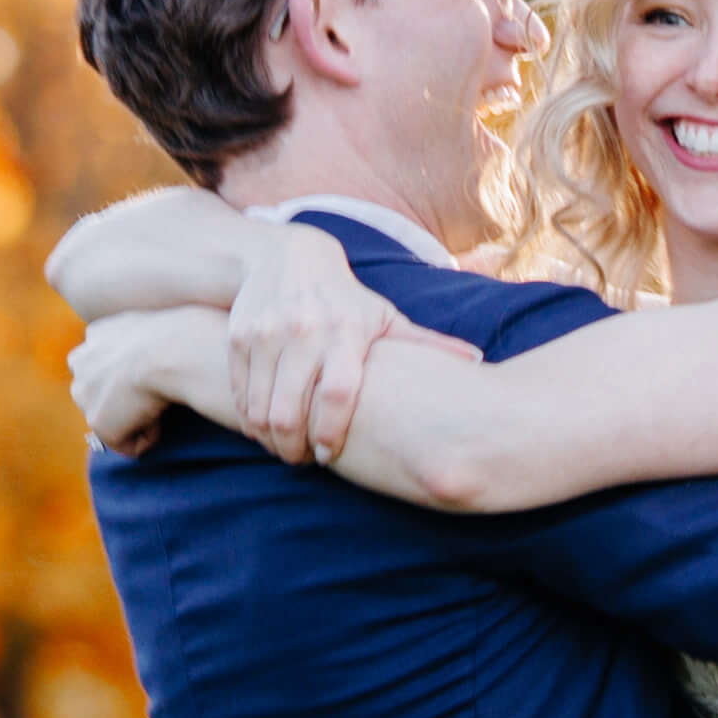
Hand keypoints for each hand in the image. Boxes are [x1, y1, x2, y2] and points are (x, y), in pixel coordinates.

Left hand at [71, 309, 221, 456]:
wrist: (172, 350)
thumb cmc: (177, 338)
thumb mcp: (155, 329)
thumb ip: (140, 344)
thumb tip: (150, 361)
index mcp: (97, 334)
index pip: (105, 365)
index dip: (130, 378)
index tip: (153, 376)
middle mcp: (80, 362)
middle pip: (102, 397)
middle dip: (126, 402)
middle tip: (155, 391)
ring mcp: (84, 394)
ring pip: (114, 420)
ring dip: (137, 417)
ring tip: (156, 400)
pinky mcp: (98, 422)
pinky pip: (128, 443)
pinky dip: (149, 435)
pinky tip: (158, 413)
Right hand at [215, 216, 408, 465]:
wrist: (287, 257)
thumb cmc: (346, 299)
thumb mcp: (386, 316)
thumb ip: (427, 344)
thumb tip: (479, 361)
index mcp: (347, 331)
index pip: (336, 393)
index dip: (330, 431)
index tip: (327, 456)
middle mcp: (304, 331)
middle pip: (289, 409)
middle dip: (291, 447)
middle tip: (300, 460)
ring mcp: (267, 334)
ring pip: (259, 406)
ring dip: (268, 438)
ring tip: (282, 447)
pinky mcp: (240, 336)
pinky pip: (238, 391)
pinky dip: (247, 417)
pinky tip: (262, 426)